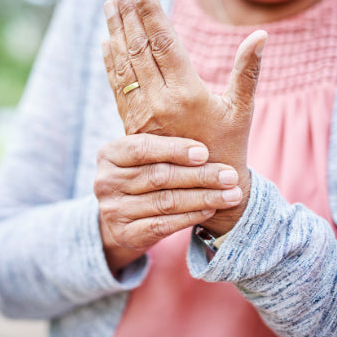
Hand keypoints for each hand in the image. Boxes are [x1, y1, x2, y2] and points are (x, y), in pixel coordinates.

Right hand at [95, 134, 242, 273]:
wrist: (126, 218)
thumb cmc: (147, 174)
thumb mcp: (149, 154)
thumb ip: (168, 137)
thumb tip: (203, 102)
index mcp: (108, 153)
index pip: (142, 148)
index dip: (175, 149)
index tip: (205, 152)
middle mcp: (105, 181)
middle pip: (158, 176)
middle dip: (199, 176)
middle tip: (230, 175)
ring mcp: (112, 210)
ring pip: (165, 202)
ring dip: (203, 197)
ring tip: (231, 194)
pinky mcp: (124, 234)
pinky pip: (164, 225)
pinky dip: (191, 216)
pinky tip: (212, 208)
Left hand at [101, 0, 266, 235]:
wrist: (205, 190)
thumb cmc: (230, 147)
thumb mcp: (242, 109)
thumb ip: (248, 71)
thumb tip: (260, 35)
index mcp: (187, 92)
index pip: (163, 41)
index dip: (150, 12)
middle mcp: (159, 101)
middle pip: (139, 48)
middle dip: (129, 14)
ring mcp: (142, 114)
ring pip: (125, 65)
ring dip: (115, 33)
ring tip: (110, 5)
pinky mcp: (132, 125)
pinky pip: (118, 88)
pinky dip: (111, 64)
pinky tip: (106, 44)